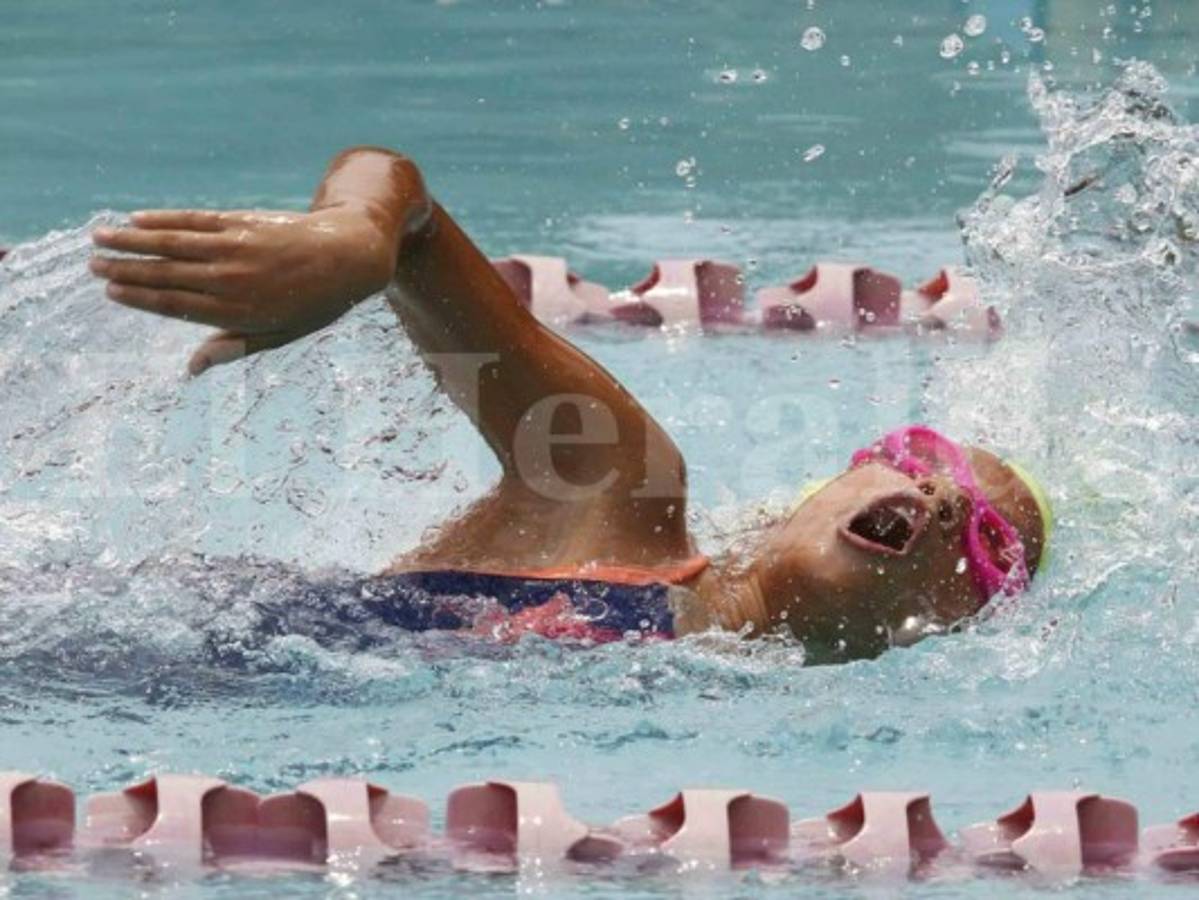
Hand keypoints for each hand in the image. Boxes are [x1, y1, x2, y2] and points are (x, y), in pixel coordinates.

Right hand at [91, 206, 395, 374]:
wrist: (348, 258)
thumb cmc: (314, 304)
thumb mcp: (279, 335)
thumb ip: (233, 347)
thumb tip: (192, 369)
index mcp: (236, 311)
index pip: (175, 304)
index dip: (139, 297)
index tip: (110, 291)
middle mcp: (230, 278)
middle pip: (166, 273)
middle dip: (126, 269)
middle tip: (92, 265)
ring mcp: (234, 247)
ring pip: (173, 243)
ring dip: (133, 239)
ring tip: (100, 236)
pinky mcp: (242, 222)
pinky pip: (195, 220)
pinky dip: (165, 219)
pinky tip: (140, 218)